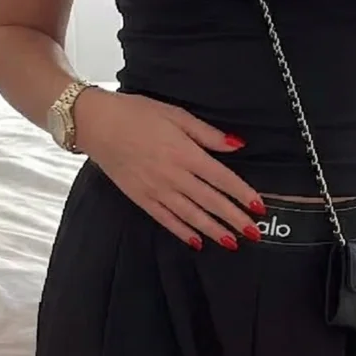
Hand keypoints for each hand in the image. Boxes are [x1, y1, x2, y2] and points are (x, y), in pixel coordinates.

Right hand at [75, 89, 263, 250]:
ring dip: (213, 230)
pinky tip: (197, 242)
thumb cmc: (137, 113)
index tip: (259, 207)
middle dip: (234, 219)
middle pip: (211, 201)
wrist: (96, 124)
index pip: (222, 178)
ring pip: (191, 215)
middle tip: (254, 233)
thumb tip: (236, 145)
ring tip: (232, 242)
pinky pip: (165, 219)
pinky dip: (182, 232)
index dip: (242, 194)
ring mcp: (156, 190)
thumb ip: (207, 133)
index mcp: (185, 153)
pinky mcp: (141, 198)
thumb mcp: (176, 114)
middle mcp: (173, 176)